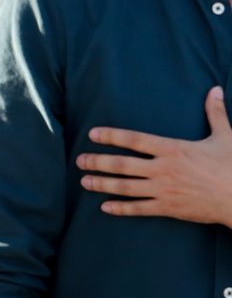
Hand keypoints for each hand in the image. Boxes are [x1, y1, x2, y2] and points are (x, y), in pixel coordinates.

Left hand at [78, 87, 231, 226]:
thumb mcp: (225, 136)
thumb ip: (215, 113)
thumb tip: (215, 89)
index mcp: (173, 149)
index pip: (135, 139)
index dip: (111, 136)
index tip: (93, 134)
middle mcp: (163, 169)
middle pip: (122, 164)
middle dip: (98, 162)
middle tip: (80, 161)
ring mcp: (163, 189)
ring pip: (125, 187)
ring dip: (102, 184)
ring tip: (85, 181)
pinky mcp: (168, 207)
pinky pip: (139, 208)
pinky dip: (120, 208)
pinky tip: (105, 207)